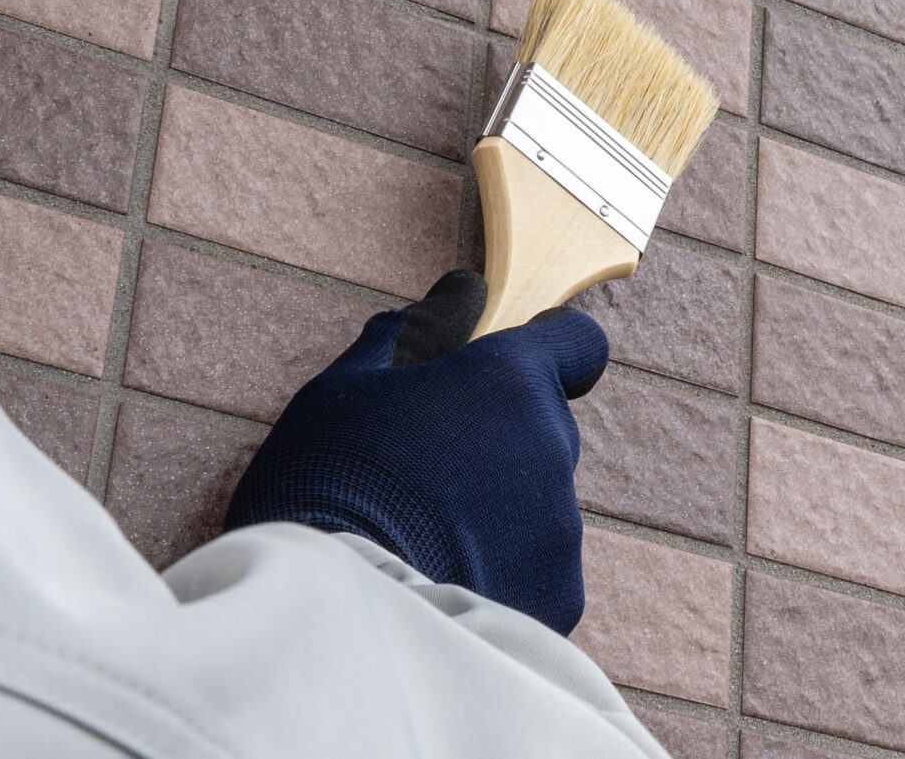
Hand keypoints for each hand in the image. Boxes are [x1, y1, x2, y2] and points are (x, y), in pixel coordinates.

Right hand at [223, 270, 608, 632]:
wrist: (333, 611)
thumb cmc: (327, 482)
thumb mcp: (347, 389)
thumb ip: (415, 334)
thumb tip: (461, 293)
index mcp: (511, 381)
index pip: (577, 344)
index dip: (547, 352)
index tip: (504, 373)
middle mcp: (554, 446)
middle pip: (544, 427)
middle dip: (499, 438)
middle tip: (422, 471)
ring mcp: (562, 525)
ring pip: (539, 500)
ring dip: (497, 509)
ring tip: (420, 536)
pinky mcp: (559, 594)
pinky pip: (537, 568)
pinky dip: (502, 571)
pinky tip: (440, 579)